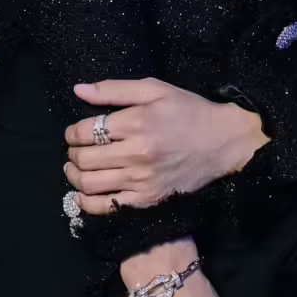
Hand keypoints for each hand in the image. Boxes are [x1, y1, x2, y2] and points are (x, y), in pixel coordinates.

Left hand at [64, 77, 269, 215]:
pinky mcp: (147, 200)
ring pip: (89, 184)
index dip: (72, 132)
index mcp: (137, 122)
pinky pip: (106, 207)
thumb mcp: (156, 90)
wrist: (223, 142)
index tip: (74, 132)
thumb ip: (115, 89)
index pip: (86, 131)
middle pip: (84, 158)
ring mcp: (141, 180)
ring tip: (75, 168)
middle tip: (75, 149)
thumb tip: (78, 90)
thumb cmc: (189, 111)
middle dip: (72, 153)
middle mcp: (137, 153)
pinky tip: (85, 194)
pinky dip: (87, 203)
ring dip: (74, 176)